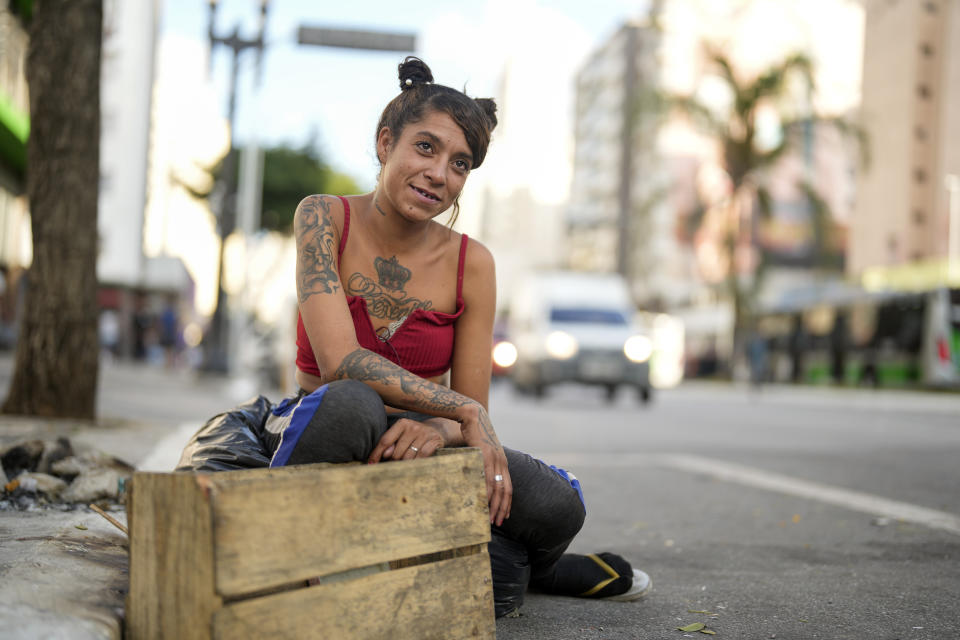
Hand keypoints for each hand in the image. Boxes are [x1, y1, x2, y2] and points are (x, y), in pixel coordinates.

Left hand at [367, 417, 444, 463]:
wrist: (437, 431)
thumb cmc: (413, 436)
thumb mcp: (401, 436)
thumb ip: (390, 443)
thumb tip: (384, 455)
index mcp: (401, 423)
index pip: (385, 441)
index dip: (377, 454)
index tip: (371, 464)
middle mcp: (413, 427)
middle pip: (396, 453)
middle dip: (395, 460)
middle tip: (398, 461)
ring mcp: (424, 434)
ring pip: (408, 457)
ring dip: (406, 463)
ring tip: (408, 461)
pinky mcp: (434, 441)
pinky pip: (421, 457)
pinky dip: (417, 462)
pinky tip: (417, 462)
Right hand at [459, 403, 511, 525]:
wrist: (473, 416)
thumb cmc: (475, 434)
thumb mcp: (483, 451)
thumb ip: (484, 464)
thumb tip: (478, 477)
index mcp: (502, 462)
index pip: (508, 488)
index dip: (507, 503)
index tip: (504, 516)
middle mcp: (501, 462)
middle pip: (504, 490)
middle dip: (501, 508)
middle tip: (497, 523)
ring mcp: (493, 459)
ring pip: (496, 487)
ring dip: (493, 504)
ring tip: (489, 517)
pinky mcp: (484, 456)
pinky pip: (485, 477)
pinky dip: (485, 491)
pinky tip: (482, 501)